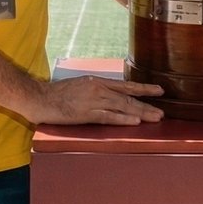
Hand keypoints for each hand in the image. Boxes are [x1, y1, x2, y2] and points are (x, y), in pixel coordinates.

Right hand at [32, 75, 164, 125]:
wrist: (39, 98)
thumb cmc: (57, 94)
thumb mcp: (80, 86)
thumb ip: (95, 90)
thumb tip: (109, 96)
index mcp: (97, 82)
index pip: (125, 85)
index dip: (143, 88)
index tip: (158, 91)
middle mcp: (98, 89)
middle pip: (128, 98)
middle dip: (147, 105)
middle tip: (162, 112)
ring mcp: (93, 101)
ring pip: (123, 107)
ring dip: (141, 113)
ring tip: (156, 118)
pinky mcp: (86, 113)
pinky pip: (109, 117)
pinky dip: (123, 119)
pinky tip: (135, 122)